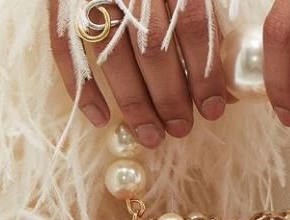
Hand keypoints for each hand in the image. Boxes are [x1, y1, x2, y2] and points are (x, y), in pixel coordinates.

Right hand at [49, 0, 226, 147]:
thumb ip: (212, 27)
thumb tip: (229, 90)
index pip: (194, 27)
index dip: (205, 73)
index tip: (213, 109)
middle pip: (152, 48)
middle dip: (170, 97)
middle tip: (181, 129)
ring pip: (112, 54)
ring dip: (134, 103)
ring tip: (151, 136)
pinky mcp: (60, 1)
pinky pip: (65, 47)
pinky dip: (82, 87)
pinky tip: (100, 119)